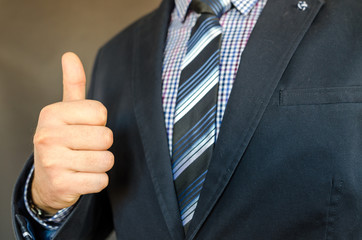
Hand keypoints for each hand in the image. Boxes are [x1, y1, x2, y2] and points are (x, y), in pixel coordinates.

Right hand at [31, 52, 113, 214]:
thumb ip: (72, 84)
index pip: (100, 113)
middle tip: (85, 148)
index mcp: (52, 114)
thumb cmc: (62, 140)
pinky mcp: (62, 185)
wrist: (47, 180)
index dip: (99, 123)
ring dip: (101, 164)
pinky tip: (82, 177)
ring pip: (106, 160)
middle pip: (106, 137)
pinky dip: (97, 181)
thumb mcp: (66, 112)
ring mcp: (53, 162)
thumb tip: (70, 55)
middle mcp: (48, 136)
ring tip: (84, 163)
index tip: (84, 128)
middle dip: (102, 145)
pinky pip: (101, 181)